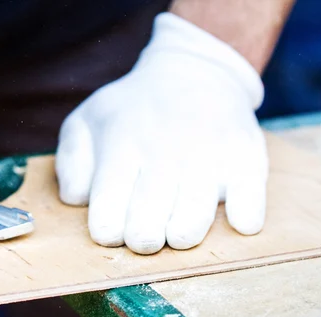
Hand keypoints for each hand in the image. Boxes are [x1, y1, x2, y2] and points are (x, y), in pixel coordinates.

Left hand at [56, 13, 267, 254]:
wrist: (195, 71)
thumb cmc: (132, 109)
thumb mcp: (86, 122)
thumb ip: (71, 162)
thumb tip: (78, 200)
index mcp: (120, 148)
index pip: (107, 214)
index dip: (107, 233)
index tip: (112, 230)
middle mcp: (163, 152)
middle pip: (146, 226)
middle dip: (141, 242)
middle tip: (144, 234)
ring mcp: (207, 155)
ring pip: (192, 221)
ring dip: (181, 236)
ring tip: (176, 230)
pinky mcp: (246, 157)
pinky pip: (249, 202)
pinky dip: (243, 218)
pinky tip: (236, 218)